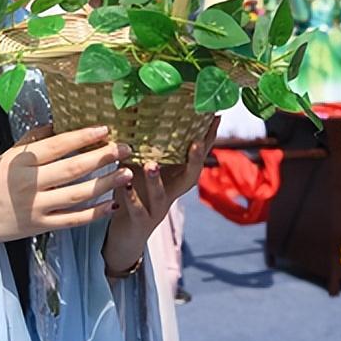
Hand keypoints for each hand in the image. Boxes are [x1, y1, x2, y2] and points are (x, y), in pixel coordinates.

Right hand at [0, 125, 132, 242]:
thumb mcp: (8, 156)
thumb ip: (33, 140)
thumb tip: (60, 123)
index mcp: (21, 161)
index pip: (58, 145)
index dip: (83, 137)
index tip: (105, 129)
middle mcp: (30, 183)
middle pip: (73, 169)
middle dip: (103, 157)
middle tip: (125, 149)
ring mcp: (36, 207)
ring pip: (78, 194)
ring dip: (106, 183)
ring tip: (126, 173)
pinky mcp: (41, 226)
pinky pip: (73, 220)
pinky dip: (94, 213)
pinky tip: (111, 203)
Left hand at [102, 117, 219, 274]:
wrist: (127, 232)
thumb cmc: (136, 191)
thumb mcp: (141, 165)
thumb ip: (143, 145)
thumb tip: (136, 108)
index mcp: (176, 177)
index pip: (196, 156)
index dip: (207, 139)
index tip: (215, 118)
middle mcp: (172, 192)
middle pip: (190, 176)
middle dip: (196, 159)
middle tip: (196, 142)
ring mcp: (158, 208)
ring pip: (162, 194)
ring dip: (157, 180)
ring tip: (151, 164)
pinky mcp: (141, 221)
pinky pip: (138, 210)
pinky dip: (131, 198)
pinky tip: (125, 185)